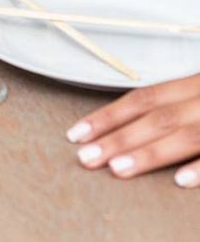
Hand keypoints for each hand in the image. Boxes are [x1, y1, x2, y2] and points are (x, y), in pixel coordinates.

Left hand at [68, 73, 199, 184]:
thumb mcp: (197, 93)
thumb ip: (172, 105)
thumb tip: (126, 125)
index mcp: (191, 86)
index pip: (141, 99)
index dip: (108, 116)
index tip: (77, 134)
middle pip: (157, 119)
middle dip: (119, 138)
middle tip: (86, 157)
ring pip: (185, 136)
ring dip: (149, 153)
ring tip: (117, 168)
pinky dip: (199, 168)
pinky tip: (179, 180)